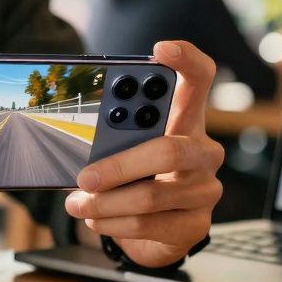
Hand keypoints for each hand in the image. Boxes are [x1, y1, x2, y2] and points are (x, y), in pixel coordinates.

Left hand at [64, 41, 223, 267]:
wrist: (154, 231)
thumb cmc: (135, 177)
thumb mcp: (123, 149)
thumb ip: (111, 136)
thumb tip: (77, 138)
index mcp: (185, 120)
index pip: (199, 79)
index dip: (186, 60)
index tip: (161, 49)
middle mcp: (203, 151)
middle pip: (169, 151)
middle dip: (119, 166)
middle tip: (85, 176)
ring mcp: (205, 189)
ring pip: (152, 195)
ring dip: (105, 203)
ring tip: (78, 202)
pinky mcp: (197, 225)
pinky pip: (149, 225)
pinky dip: (113, 224)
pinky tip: (96, 218)